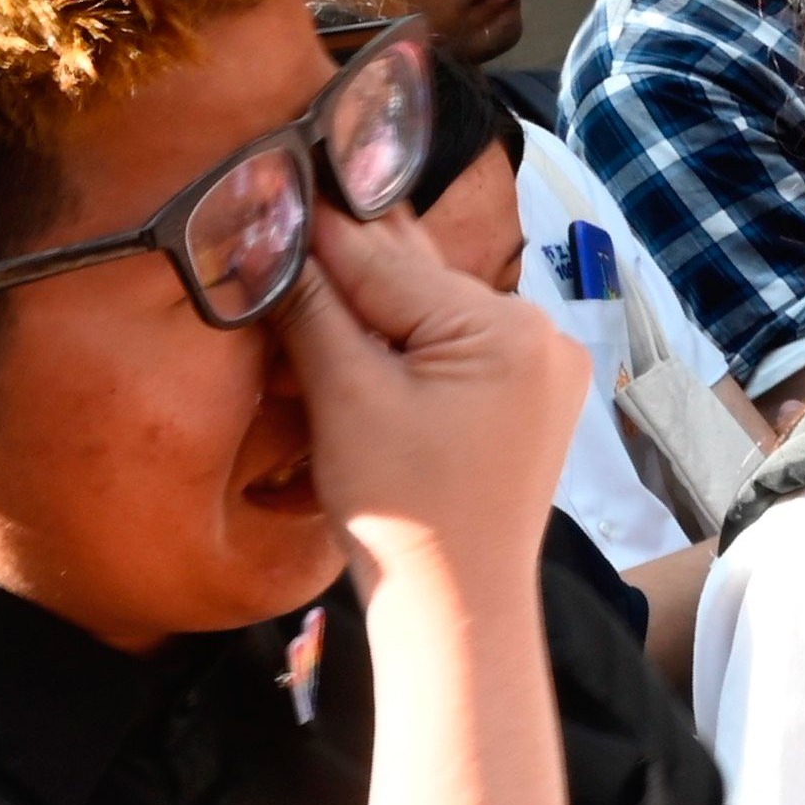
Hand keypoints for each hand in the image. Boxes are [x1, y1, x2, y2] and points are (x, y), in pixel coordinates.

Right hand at [273, 209, 587, 588]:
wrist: (455, 611)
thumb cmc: (403, 514)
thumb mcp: (345, 400)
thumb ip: (311, 311)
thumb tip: (272, 240)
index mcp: (506, 329)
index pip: (385, 262)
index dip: (314, 235)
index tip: (265, 193)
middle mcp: (539, 335)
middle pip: (414, 280)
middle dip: (340, 268)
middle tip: (275, 227)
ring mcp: (539, 369)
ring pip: (429, 312)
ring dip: (365, 303)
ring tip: (301, 277)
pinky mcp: (524, 401)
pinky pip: (450, 347)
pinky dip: (399, 341)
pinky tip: (350, 334)